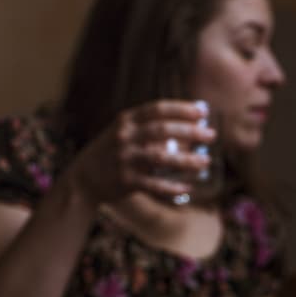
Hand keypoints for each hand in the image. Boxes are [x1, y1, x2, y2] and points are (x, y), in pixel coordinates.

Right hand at [67, 100, 214, 205]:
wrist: (84, 177)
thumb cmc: (114, 151)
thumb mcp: (126, 132)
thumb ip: (151, 126)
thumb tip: (192, 124)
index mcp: (126, 121)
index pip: (157, 109)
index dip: (182, 109)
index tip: (203, 111)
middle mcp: (125, 137)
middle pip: (162, 130)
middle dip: (190, 131)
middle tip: (211, 135)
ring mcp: (125, 158)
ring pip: (161, 157)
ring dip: (187, 160)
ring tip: (205, 162)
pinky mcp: (126, 180)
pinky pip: (154, 184)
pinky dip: (173, 187)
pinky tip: (188, 187)